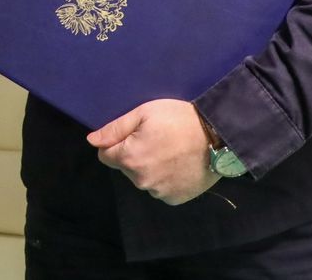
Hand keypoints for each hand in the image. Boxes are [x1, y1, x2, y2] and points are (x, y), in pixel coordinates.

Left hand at [87, 98, 217, 205]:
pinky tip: (178, 164)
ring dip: (150, 168)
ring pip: (143, 179)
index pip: (106, 156)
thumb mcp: (143, 113)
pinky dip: (165, 179)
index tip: (134, 135)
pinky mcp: (176, 199)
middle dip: (134, 155)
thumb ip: (114, 129)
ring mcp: (160, 192)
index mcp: (129, 159)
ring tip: (170, 151)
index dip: (116, 144)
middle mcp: (141, 181)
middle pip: (125, 168)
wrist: (218, 135)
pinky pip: (161, 189)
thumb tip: (92, 140)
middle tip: (156, 139)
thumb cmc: (178, 119)